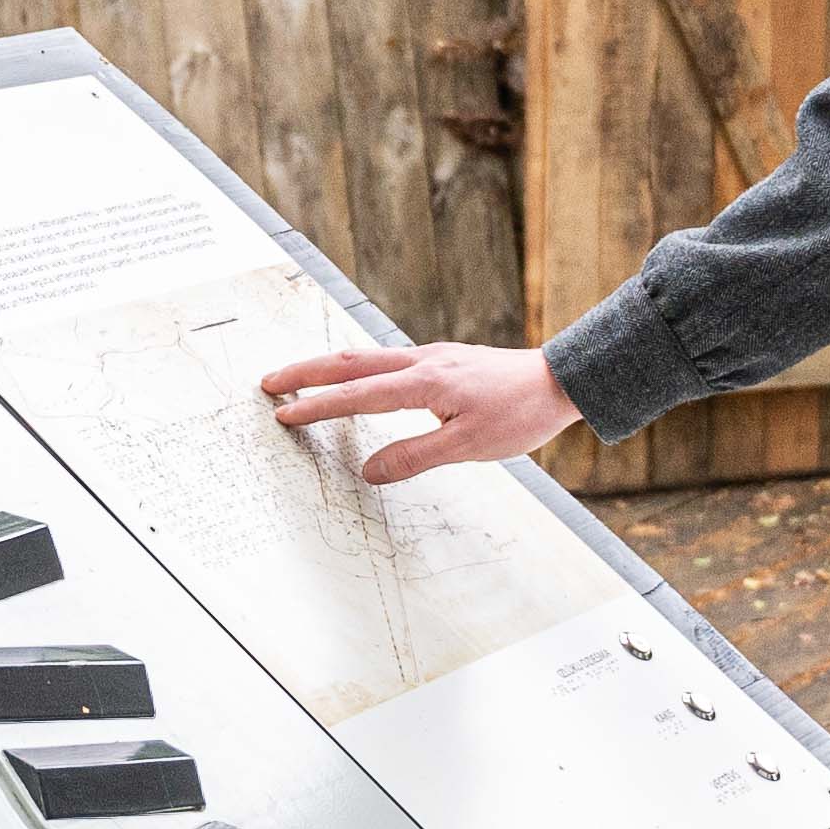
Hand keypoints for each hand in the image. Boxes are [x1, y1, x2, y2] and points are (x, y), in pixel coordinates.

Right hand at [256, 338, 575, 484]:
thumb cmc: (520, 414)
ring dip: (329, 367)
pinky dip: (358, 367)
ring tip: (299, 377)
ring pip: (367, 357)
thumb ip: (414, 457)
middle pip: (350, 363)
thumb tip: (369, 471)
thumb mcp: (469, 446)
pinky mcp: (444, 361)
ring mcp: (432, 358)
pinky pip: (388, 360)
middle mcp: (422, 363)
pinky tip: (358, 376)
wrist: (560, 380)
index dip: (317, 407)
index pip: (357, 396)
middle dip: (306, 373)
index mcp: (424, 383)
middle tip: (269, 382)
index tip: (284, 415)